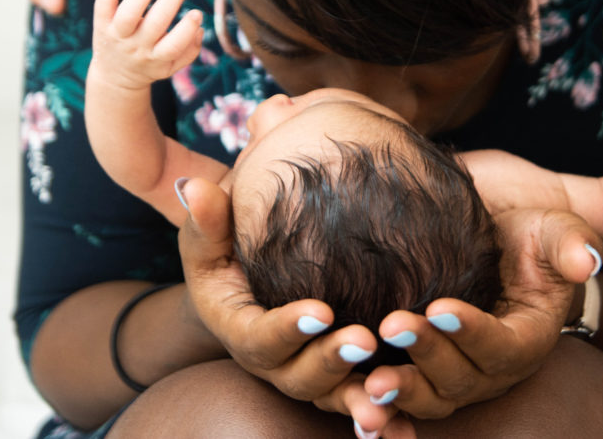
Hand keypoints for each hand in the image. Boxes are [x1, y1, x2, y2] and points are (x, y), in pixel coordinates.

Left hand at [90, 0, 202, 89]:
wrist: (115, 75)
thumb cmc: (149, 64)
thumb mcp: (172, 67)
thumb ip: (190, 51)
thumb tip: (200, 29)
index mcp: (157, 58)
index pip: (174, 45)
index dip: (188, 27)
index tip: (197, 13)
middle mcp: (137, 47)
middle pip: (154, 24)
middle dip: (171, 1)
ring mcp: (118, 35)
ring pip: (128, 13)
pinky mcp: (102, 23)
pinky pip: (103, 2)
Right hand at [178, 178, 389, 417]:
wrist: (254, 279)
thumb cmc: (229, 252)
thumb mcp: (209, 238)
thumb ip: (205, 220)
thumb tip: (194, 189)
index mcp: (240, 330)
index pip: (259, 336)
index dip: (288, 330)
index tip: (321, 312)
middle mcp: (274, 363)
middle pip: (299, 376)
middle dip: (331, 362)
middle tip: (365, 342)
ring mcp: (308, 374)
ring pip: (333, 398)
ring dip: (359, 402)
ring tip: (388, 400)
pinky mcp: (340, 379)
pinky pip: (360, 402)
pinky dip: (383, 421)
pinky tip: (408, 432)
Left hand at [316, 207, 602, 429]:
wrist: (493, 245)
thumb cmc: (528, 237)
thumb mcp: (555, 231)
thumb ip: (572, 243)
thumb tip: (588, 259)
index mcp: (527, 339)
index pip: (503, 346)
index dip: (473, 332)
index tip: (441, 306)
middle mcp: (491, 368)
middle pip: (461, 379)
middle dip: (427, 354)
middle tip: (392, 323)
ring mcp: (456, 376)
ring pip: (431, 398)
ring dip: (401, 390)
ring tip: (370, 377)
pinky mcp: (423, 372)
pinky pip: (403, 401)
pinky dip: (382, 408)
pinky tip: (354, 397)